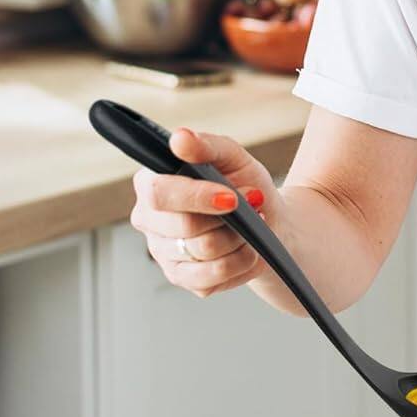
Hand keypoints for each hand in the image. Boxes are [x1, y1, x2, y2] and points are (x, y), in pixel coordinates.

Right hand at [128, 128, 280, 297]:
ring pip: (204, 251)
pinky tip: (248, 247)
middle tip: (252, 205)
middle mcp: (149, 220)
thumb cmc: (244, 184)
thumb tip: (179, 138)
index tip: (231, 197)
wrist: (268, 220)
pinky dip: (241, 260)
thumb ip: (207, 146)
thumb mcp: (233, 158)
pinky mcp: (181, 277)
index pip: (159, 193)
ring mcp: (162, 252)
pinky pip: (212, 276)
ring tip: (252, 224)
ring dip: (240, 237)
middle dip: (229, 218)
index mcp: (151, 184)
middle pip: (184, 227)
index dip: (196, 196)